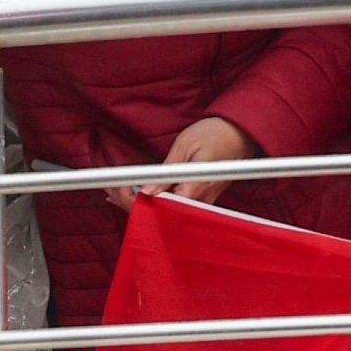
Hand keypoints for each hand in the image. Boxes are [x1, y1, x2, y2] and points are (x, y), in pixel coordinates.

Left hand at [106, 116, 260, 210]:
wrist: (240, 134)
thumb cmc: (214, 135)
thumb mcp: (185, 146)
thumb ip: (166, 172)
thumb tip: (147, 192)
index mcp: (196, 188)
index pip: (162, 208)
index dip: (137, 204)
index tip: (119, 191)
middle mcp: (201, 202)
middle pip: (160, 216)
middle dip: (131, 206)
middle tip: (109, 192)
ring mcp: (202, 205)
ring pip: (165, 214)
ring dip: (138, 204)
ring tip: (114, 192)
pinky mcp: (201, 202)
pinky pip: (173, 208)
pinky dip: (152, 203)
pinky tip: (134, 195)